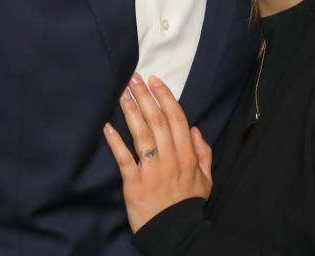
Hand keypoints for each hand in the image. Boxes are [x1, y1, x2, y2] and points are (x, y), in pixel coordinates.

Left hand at [103, 73, 212, 231]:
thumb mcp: (206, 180)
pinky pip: (124, 159)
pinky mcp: (135, 184)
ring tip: (121, 92)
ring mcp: (152, 170)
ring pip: (141, 134)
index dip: (165, 97)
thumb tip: (195, 130)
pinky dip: (116, 142)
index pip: (176, 118)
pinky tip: (108, 126)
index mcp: (187, 156)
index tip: (154, 80)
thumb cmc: (189, 207)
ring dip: (130, 110)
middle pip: (157, 120)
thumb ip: (203, 153)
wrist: (177, 236)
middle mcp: (170, 159)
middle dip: (145, 96)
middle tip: (133, 78)